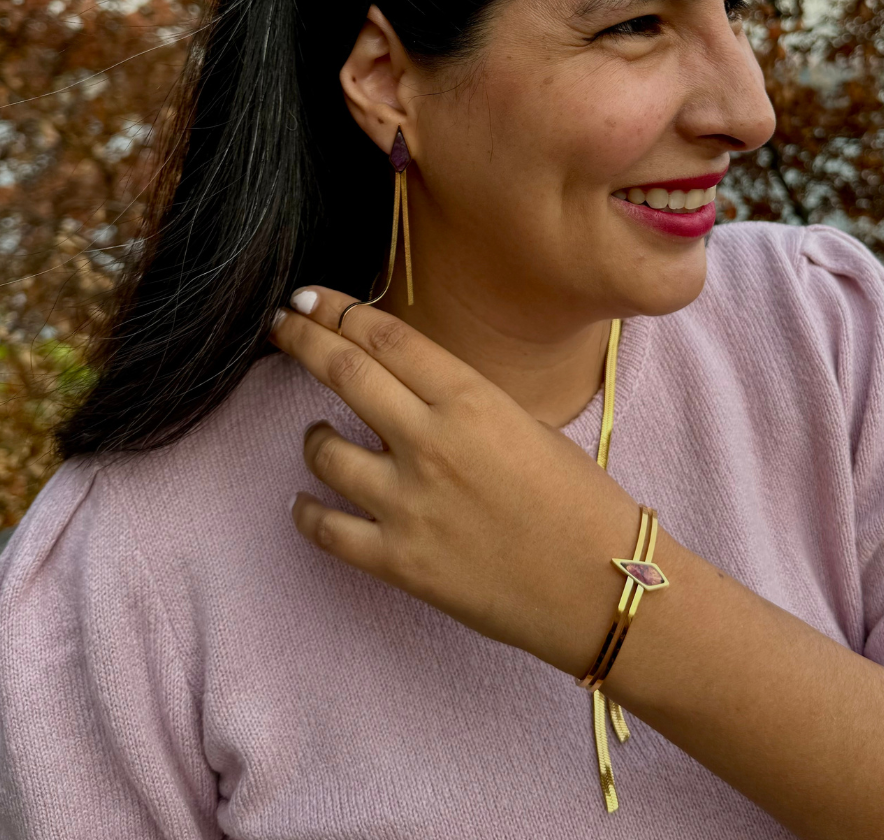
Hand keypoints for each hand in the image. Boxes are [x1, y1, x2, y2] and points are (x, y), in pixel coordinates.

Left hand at [269, 287, 643, 678]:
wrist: (602, 583)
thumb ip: (463, 404)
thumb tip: (412, 393)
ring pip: (323, 450)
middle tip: (281, 324)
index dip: (339, 310)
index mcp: (470, 400)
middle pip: (344, 371)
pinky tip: (304, 502)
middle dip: (302, 338)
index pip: (386, 337)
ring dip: (311, 435)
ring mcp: (407, 502)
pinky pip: (325, 528)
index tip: (310, 299)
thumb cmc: (581, 501)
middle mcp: (430, 441)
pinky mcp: (397, 560)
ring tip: (316, 434)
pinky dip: (306, 511)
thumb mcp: (527, 426)